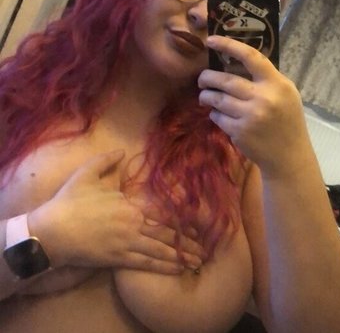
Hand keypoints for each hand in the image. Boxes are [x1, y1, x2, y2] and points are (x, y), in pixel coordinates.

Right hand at [28, 150, 204, 273]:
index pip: (162, 211)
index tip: (198, 222)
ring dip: (180, 256)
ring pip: (159, 250)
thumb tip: (123, 152)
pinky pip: (145, 264)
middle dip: (187, 242)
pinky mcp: (117, 259)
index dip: (182, 218)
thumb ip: (107, 161)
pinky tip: (175, 269)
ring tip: (197, 261)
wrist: (52, 231)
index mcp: (130, 204)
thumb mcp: (87, 173)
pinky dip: (162, 267)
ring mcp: (126, 244)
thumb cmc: (70, 201)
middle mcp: (133, 225)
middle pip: (166, 234)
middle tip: (206, 248)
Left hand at [198, 36, 308, 178]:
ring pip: (217, 99)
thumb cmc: (287, 120)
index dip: (229, 45)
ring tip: (205, 95)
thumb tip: (237, 59)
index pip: (251, 57)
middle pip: (225, 80)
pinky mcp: (239, 132)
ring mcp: (250, 116)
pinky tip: (217, 113)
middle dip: (207, 77)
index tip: (211, 40)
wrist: (289, 156)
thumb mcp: (286, 93)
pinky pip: (218, 117)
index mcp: (277, 84)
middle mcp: (263, 98)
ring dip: (206, 96)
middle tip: (202, 78)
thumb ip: (267, 78)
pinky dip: (214, 113)